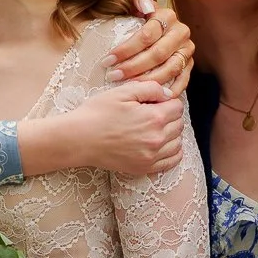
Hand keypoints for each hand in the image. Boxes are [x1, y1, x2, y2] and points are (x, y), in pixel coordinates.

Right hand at [47, 79, 186, 181]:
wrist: (79, 139)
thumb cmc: (98, 113)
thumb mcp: (123, 91)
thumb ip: (151, 88)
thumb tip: (169, 95)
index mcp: (154, 118)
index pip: (177, 106)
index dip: (166, 101)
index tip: (153, 102)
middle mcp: (157, 139)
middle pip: (179, 124)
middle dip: (169, 116)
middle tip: (151, 114)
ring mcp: (152, 156)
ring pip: (178, 142)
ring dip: (171, 134)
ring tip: (153, 129)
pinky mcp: (145, 168)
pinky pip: (172, 161)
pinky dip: (171, 152)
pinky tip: (160, 145)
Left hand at [109, 0, 193, 96]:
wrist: (160, 26)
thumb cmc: (142, 16)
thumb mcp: (138, 0)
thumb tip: (144, 6)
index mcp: (167, 16)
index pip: (146, 34)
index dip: (126, 48)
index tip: (107, 60)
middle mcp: (181, 33)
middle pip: (157, 54)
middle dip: (133, 66)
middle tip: (113, 75)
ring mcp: (187, 51)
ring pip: (169, 69)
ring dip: (147, 80)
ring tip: (127, 86)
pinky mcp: (189, 66)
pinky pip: (181, 81)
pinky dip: (168, 90)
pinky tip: (151, 96)